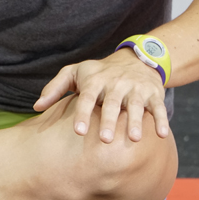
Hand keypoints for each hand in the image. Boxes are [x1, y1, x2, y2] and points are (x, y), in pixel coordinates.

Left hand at [33, 49, 169, 142]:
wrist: (136, 59)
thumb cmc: (98, 73)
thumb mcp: (75, 73)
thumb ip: (55, 88)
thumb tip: (36, 107)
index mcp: (95, 81)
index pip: (87, 98)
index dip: (83, 114)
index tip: (78, 131)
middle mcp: (116, 84)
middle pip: (113, 103)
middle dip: (109, 121)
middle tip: (105, 140)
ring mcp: (136, 88)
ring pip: (137, 106)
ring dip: (136, 122)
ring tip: (134, 139)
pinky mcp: (154, 93)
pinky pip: (159, 107)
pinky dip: (161, 120)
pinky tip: (162, 135)